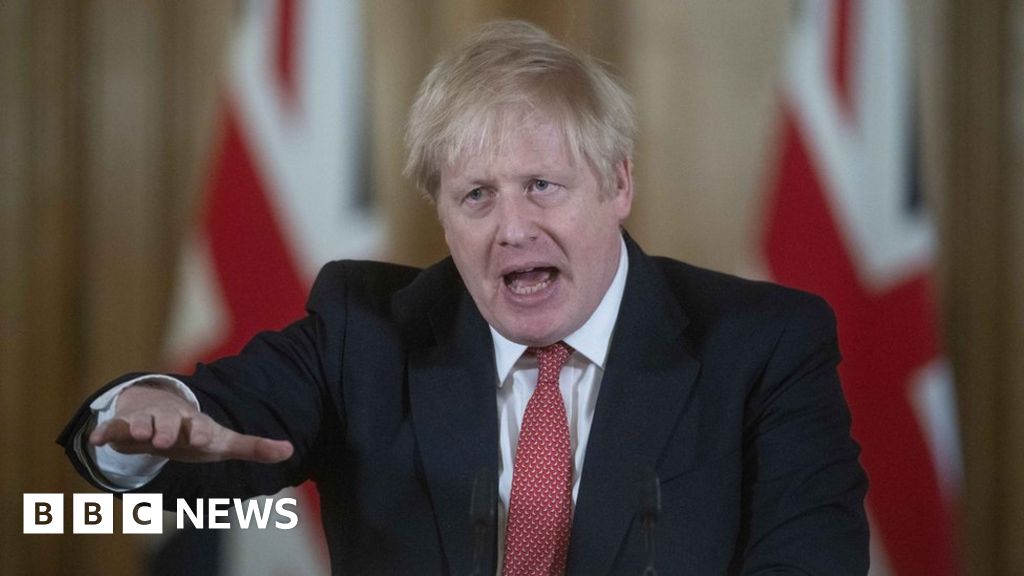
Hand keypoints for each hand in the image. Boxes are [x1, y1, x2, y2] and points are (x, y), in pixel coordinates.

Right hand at [89, 383, 293, 463]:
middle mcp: (170, 420)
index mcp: (195, 424)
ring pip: (141, 423)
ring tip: (136, 434)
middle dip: (166, 430)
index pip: (198, 427)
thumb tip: (290, 450)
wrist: (162, 414)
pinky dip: (105, 432)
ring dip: (138, 428)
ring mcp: (147, 421)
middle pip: (168, 423)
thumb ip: (254, 447)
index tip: (200, 437)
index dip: (198, 432)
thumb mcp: (224, 441)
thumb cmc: (197, 433)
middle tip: (164, 439)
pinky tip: (96, 439)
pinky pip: (113, 428)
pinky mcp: (125, 427)